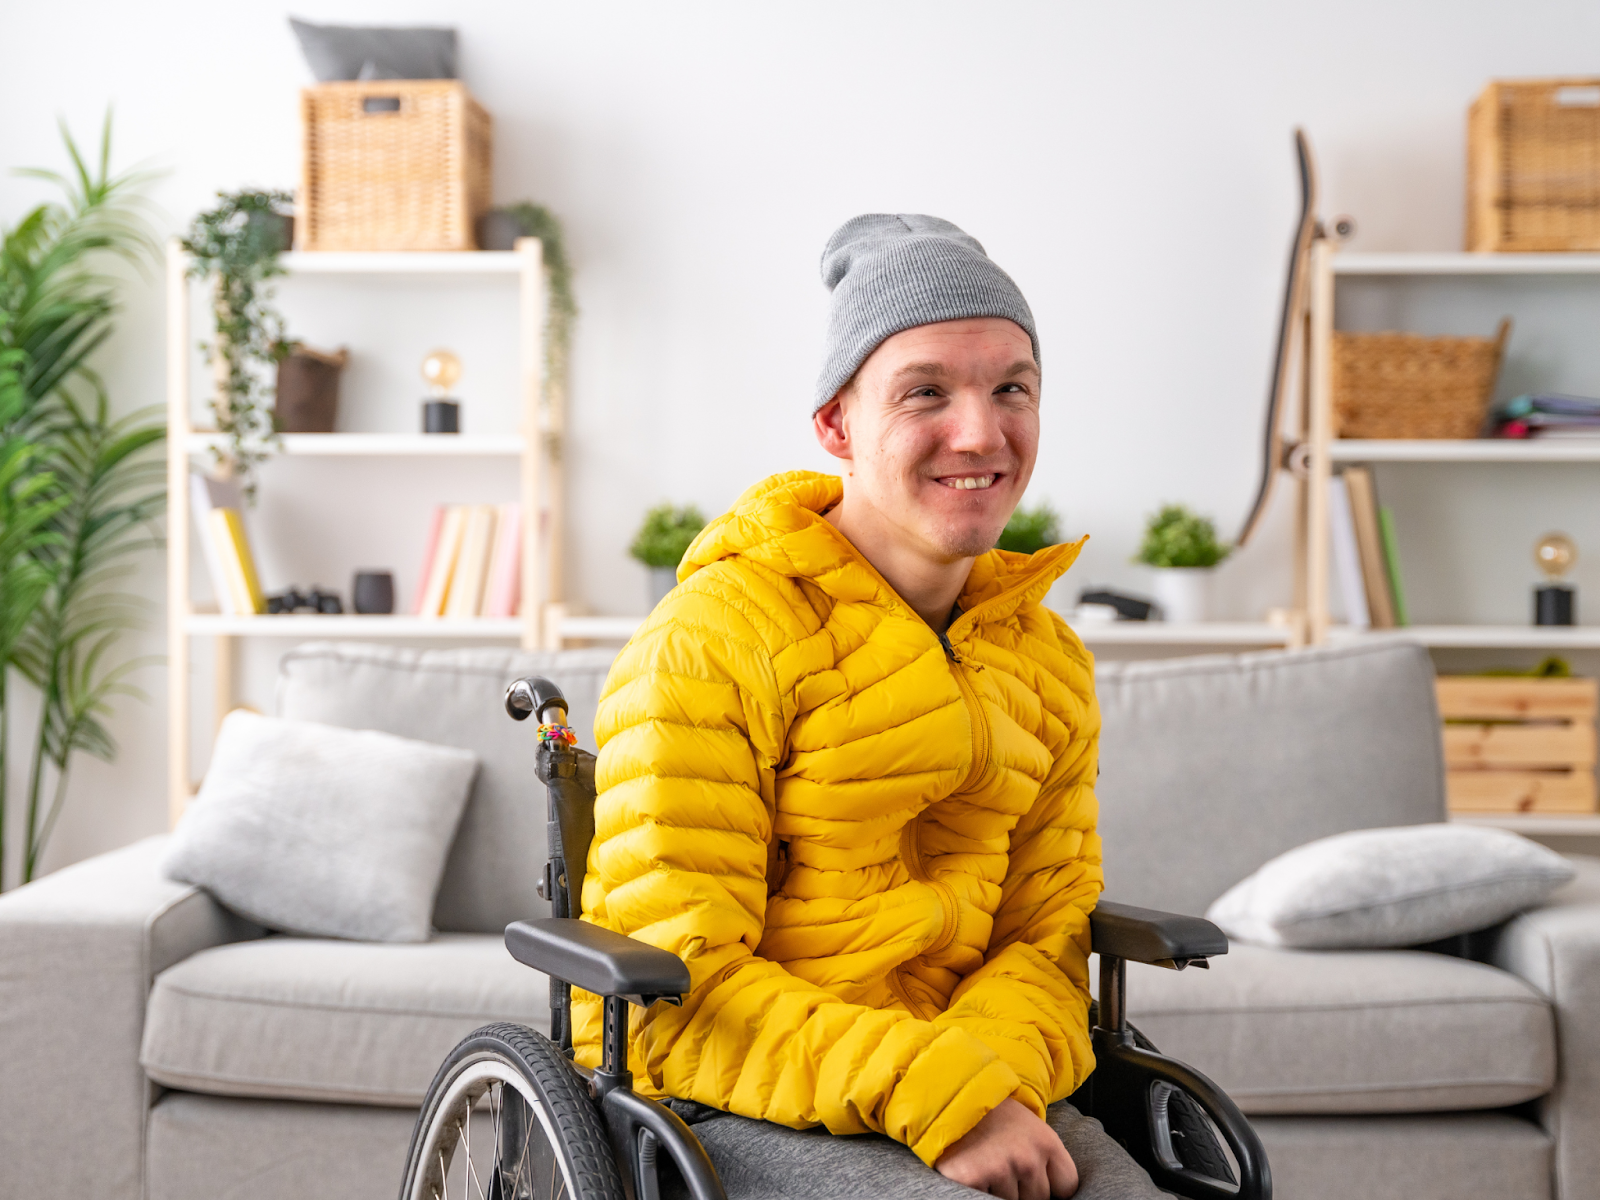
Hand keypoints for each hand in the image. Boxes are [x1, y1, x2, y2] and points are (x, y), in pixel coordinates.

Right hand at [935, 1098, 1077, 1198]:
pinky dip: (977, 1189)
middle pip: (1038, 1198)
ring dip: (998, 1189)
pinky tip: (972, 1169)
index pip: (1066, 1186)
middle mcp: (1027, 1158)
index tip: (1036, 1176)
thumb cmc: (991, 1114)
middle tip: (1002, 1162)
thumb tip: (1053, 1191)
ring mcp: (999, 1170)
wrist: (948, 1095)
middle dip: (1022, 1187)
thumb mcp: (1028, 1125)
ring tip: (985, 1163)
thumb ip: (1043, 1155)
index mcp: (1046, 1142)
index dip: (1051, 1184)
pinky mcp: (972, 1180)